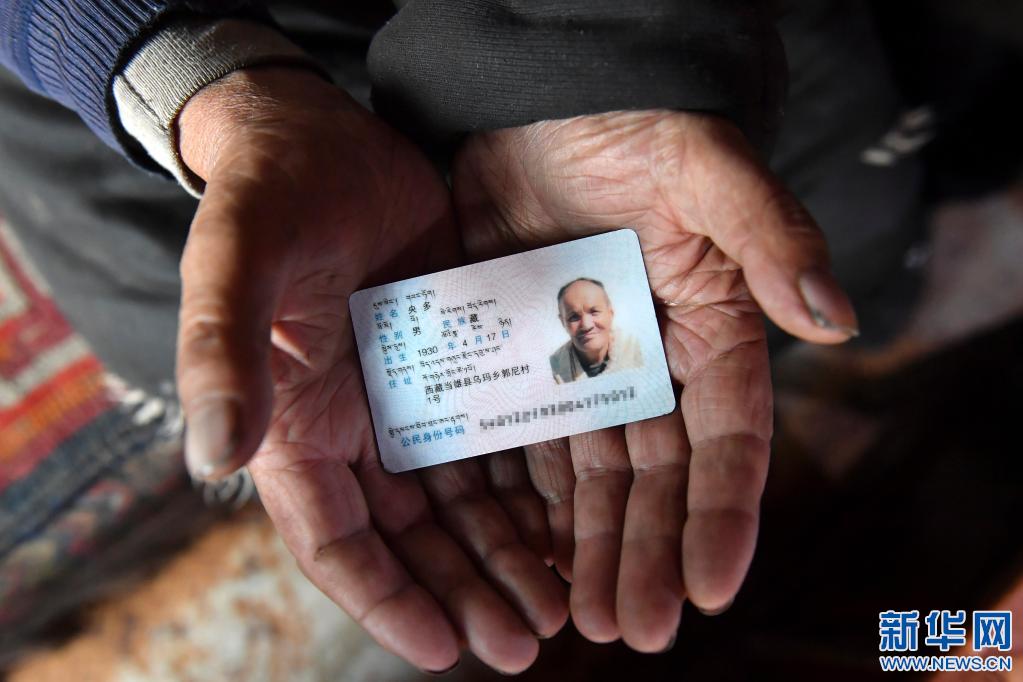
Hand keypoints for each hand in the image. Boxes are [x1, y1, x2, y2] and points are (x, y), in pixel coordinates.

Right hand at [175, 67, 566, 673]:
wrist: (321, 135)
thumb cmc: (266, 197)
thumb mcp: (235, 265)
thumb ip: (221, 351)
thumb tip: (213, 458)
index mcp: (296, 427)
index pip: (336, 541)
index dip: (386, 600)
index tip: (443, 649)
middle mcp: (356, 429)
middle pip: (414, 539)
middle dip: (465, 594)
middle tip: (525, 642)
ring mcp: (413, 399)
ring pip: (463, 501)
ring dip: (506, 556)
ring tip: (559, 602)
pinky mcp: (461, 362)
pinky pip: (498, 440)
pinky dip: (528, 486)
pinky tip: (570, 519)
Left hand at [452, 110, 857, 650]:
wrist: (547, 99)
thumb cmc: (636, 123)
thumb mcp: (711, 171)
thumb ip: (772, 241)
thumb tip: (838, 321)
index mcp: (712, 327)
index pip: (728, 438)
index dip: (721, 514)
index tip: (709, 587)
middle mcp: (653, 358)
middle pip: (655, 475)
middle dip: (644, 553)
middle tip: (629, 631)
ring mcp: (587, 361)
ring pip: (593, 471)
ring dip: (587, 545)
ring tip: (578, 618)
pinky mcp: (527, 352)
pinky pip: (529, 436)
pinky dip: (529, 495)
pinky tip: (524, 551)